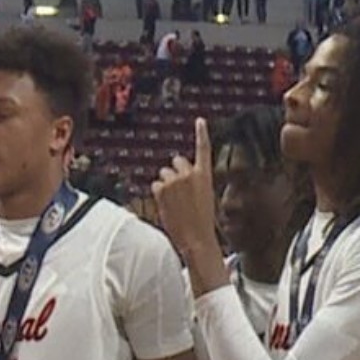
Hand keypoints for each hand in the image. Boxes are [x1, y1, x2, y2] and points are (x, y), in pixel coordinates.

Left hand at [151, 118, 218, 260]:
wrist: (196, 238)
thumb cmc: (202, 222)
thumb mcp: (204, 197)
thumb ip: (193, 183)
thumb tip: (179, 178)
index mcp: (204, 175)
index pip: (203, 149)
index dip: (201, 133)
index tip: (199, 120)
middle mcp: (189, 173)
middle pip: (176, 161)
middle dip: (174, 172)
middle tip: (178, 192)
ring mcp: (175, 180)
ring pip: (163, 174)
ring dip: (165, 184)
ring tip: (174, 203)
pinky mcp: (162, 188)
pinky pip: (155, 185)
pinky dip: (158, 194)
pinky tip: (167, 206)